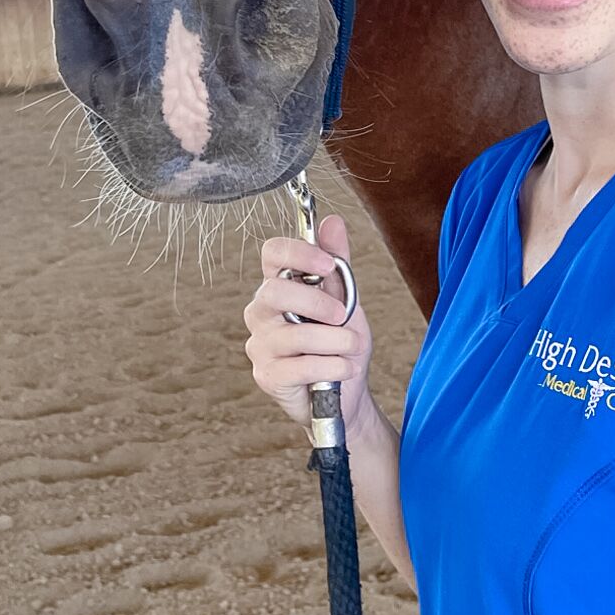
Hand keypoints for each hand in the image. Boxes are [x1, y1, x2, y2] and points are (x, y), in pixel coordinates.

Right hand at [243, 215, 374, 439]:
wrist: (347, 393)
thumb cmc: (341, 343)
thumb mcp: (346, 300)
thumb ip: (338, 264)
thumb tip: (333, 221)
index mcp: (278, 285)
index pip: (272, 253)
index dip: (299, 252)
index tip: (329, 265)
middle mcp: (261, 311)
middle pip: (274, 291)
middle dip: (316, 302)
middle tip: (342, 315)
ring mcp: (260, 344)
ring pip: (293, 334)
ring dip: (335, 342)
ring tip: (354, 348)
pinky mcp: (267, 376)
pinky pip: (298, 366)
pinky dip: (330, 366)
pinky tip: (344, 369)